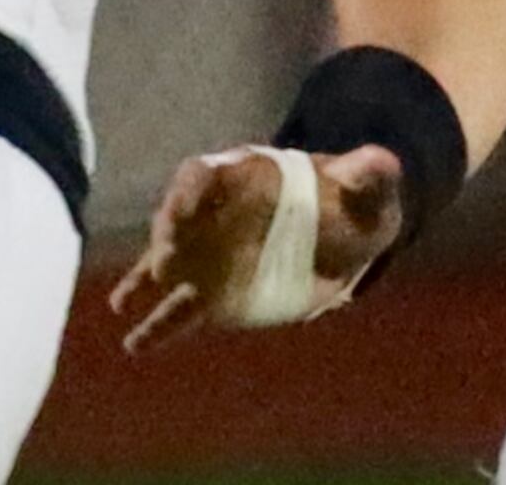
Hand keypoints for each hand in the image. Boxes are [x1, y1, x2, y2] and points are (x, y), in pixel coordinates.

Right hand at [108, 142, 407, 351]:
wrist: (346, 232)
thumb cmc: (350, 199)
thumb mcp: (367, 184)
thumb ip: (369, 173)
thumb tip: (382, 160)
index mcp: (244, 176)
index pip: (202, 175)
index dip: (189, 189)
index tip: (182, 205)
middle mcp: (215, 213)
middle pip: (177, 221)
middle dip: (168, 237)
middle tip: (168, 261)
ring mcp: (210, 255)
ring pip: (167, 266)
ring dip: (146, 283)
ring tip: (122, 306)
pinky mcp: (213, 294)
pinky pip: (178, 309)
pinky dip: (156, 325)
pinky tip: (133, 344)